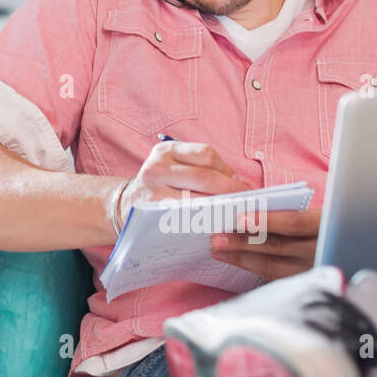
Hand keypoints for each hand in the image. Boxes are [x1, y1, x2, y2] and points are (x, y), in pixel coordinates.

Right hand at [118, 141, 253, 213]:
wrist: (127, 205)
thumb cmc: (162, 187)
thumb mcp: (175, 168)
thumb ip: (204, 169)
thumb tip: (242, 182)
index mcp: (166, 150)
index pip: (206, 155)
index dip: (229, 171)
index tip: (244, 186)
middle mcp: (157, 166)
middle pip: (204, 177)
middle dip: (232, 192)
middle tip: (249, 204)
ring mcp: (152, 190)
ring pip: (197, 199)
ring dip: (222, 209)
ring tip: (236, 215)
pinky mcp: (151, 213)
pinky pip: (186, 218)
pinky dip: (205, 222)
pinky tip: (216, 225)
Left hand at [210, 207, 320, 280]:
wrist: (344, 252)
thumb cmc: (323, 227)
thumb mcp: (315, 215)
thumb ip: (289, 213)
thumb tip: (247, 206)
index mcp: (325, 225)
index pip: (294, 223)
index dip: (267, 221)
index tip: (240, 218)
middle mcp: (321, 250)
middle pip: (278, 246)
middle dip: (243, 241)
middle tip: (216, 237)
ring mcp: (312, 270)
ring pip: (272, 265)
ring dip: (240, 257)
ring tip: (216, 249)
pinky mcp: (302, 284)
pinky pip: (273, 276)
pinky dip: (249, 266)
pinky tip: (231, 259)